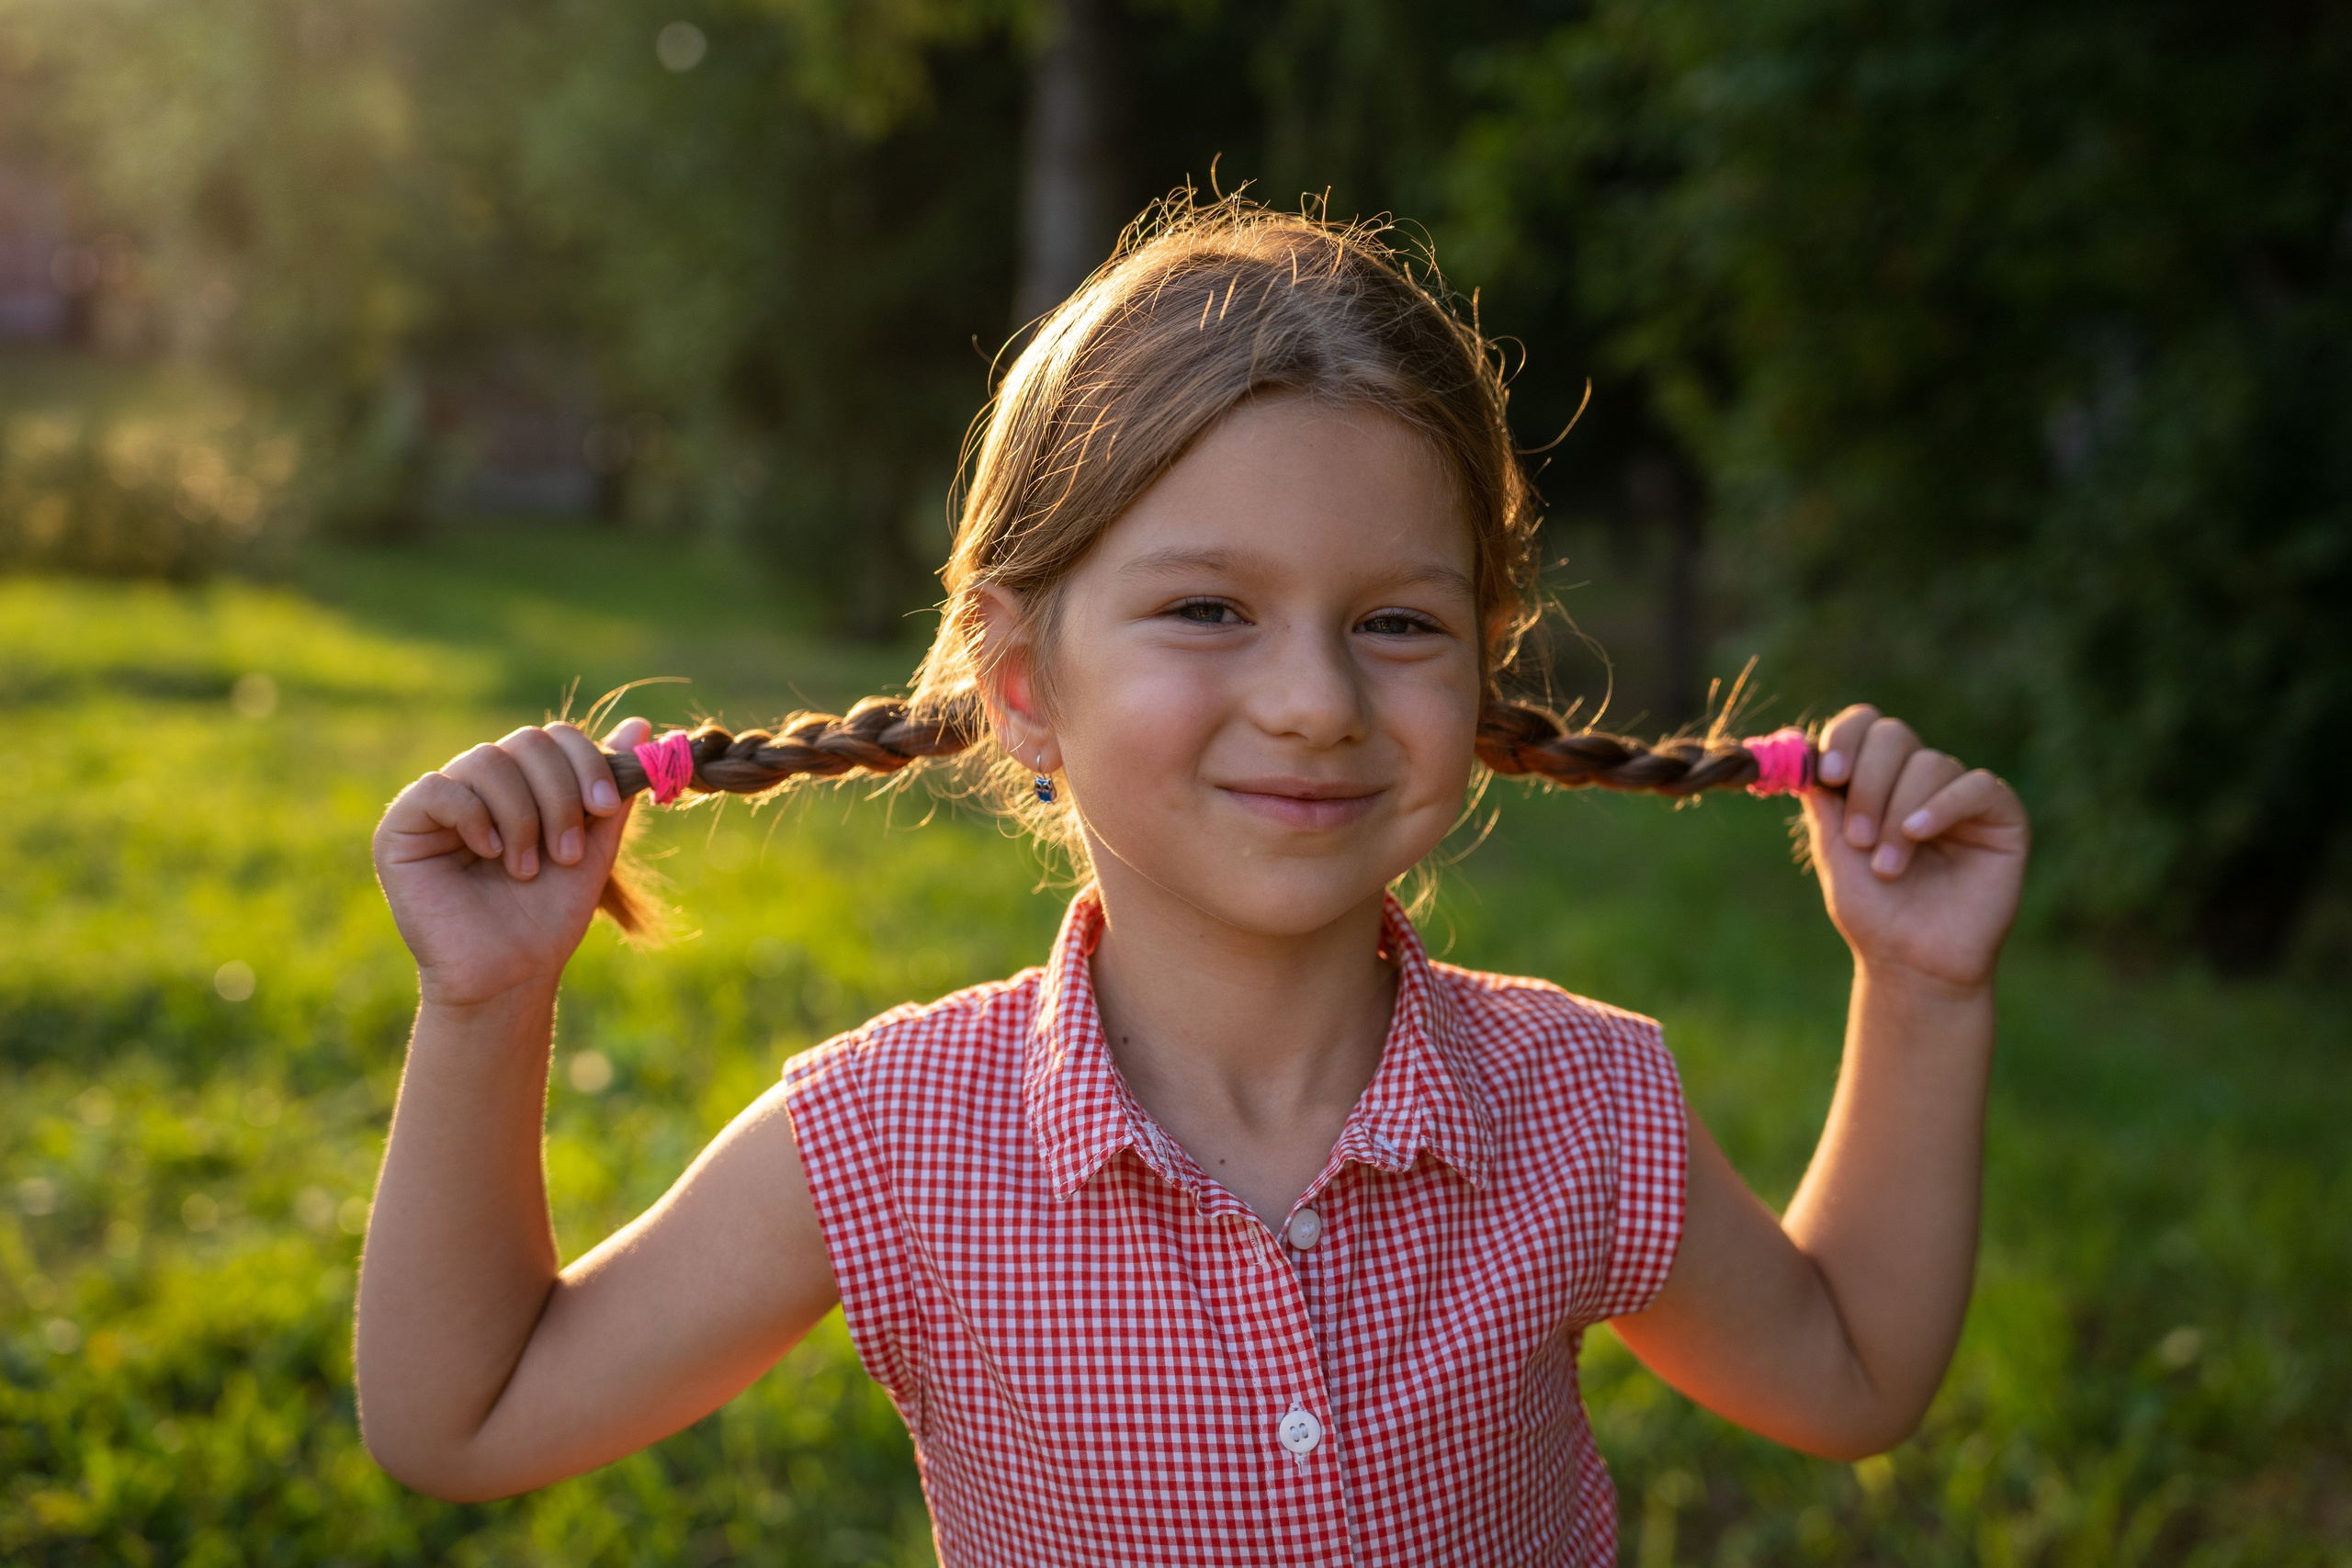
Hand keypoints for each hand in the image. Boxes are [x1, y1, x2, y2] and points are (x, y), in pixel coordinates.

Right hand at [373, 717, 650, 1008]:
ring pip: (487, 760)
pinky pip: (438, 788)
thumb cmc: (548, 917)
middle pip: (526, 741)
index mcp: (523, 785)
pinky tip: (490, 854)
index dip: (585, 762)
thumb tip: (641, 726)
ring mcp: (439, 804)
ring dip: (522, 816)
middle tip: (567, 852)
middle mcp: (479, 785)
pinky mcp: (401, 829)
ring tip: (526, 868)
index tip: (604, 809)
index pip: (554, 737)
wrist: (511, 974)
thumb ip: (611, 789)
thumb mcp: (594, 846)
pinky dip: (475, 816)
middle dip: (559, 795)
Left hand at [1804, 706, 2028, 990]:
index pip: (1864, 725)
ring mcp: (1961, 797)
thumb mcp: (1833, 850)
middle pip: (1893, 735)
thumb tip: (1794, 739)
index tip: (1829, 773)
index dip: (1845, 737)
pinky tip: (1918, 833)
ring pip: (1928, 764)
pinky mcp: (2002, 817)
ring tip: (1887, 867)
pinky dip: (1942, 806)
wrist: (1912, 963)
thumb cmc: (1873, 912)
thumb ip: (1821, 798)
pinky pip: (1976, 786)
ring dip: (1896, 815)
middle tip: (1856, 836)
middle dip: (1867, 782)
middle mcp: (1920, 780)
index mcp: (1877, 779)